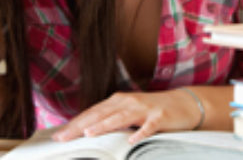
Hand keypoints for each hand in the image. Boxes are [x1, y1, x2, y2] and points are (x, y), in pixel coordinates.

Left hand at [52, 90, 201, 143]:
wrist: (183, 104)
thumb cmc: (152, 111)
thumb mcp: (129, 113)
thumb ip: (111, 119)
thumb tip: (87, 132)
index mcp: (118, 101)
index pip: (92, 113)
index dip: (75, 124)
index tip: (59, 135)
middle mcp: (128, 102)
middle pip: (101, 114)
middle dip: (81, 126)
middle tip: (64, 137)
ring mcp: (144, 109)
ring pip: (120, 118)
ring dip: (104, 125)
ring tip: (89, 133)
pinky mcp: (160, 118)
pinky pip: (148, 127)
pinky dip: (140, 133)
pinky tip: (131, 140)